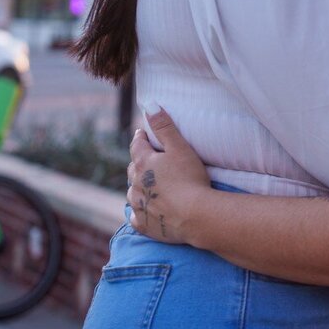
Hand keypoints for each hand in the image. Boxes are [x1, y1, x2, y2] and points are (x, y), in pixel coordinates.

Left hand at [127, 109, 211, 244]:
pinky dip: (139, 212)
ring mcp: (139, 205)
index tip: (143, 134)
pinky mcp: (144, 224)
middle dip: (139, 162)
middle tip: (147, 159)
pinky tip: (144, 211)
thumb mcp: (180, 147)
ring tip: (147, 185)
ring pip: (132, 192)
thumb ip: (164, 126)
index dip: (141, 137)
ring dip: (138, 187)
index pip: (137, 145)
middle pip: (133, 168)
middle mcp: (135, 183)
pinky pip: (136, 216)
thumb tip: (149, 104)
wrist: (195, 215)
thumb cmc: (190, 178)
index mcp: (143, 162)